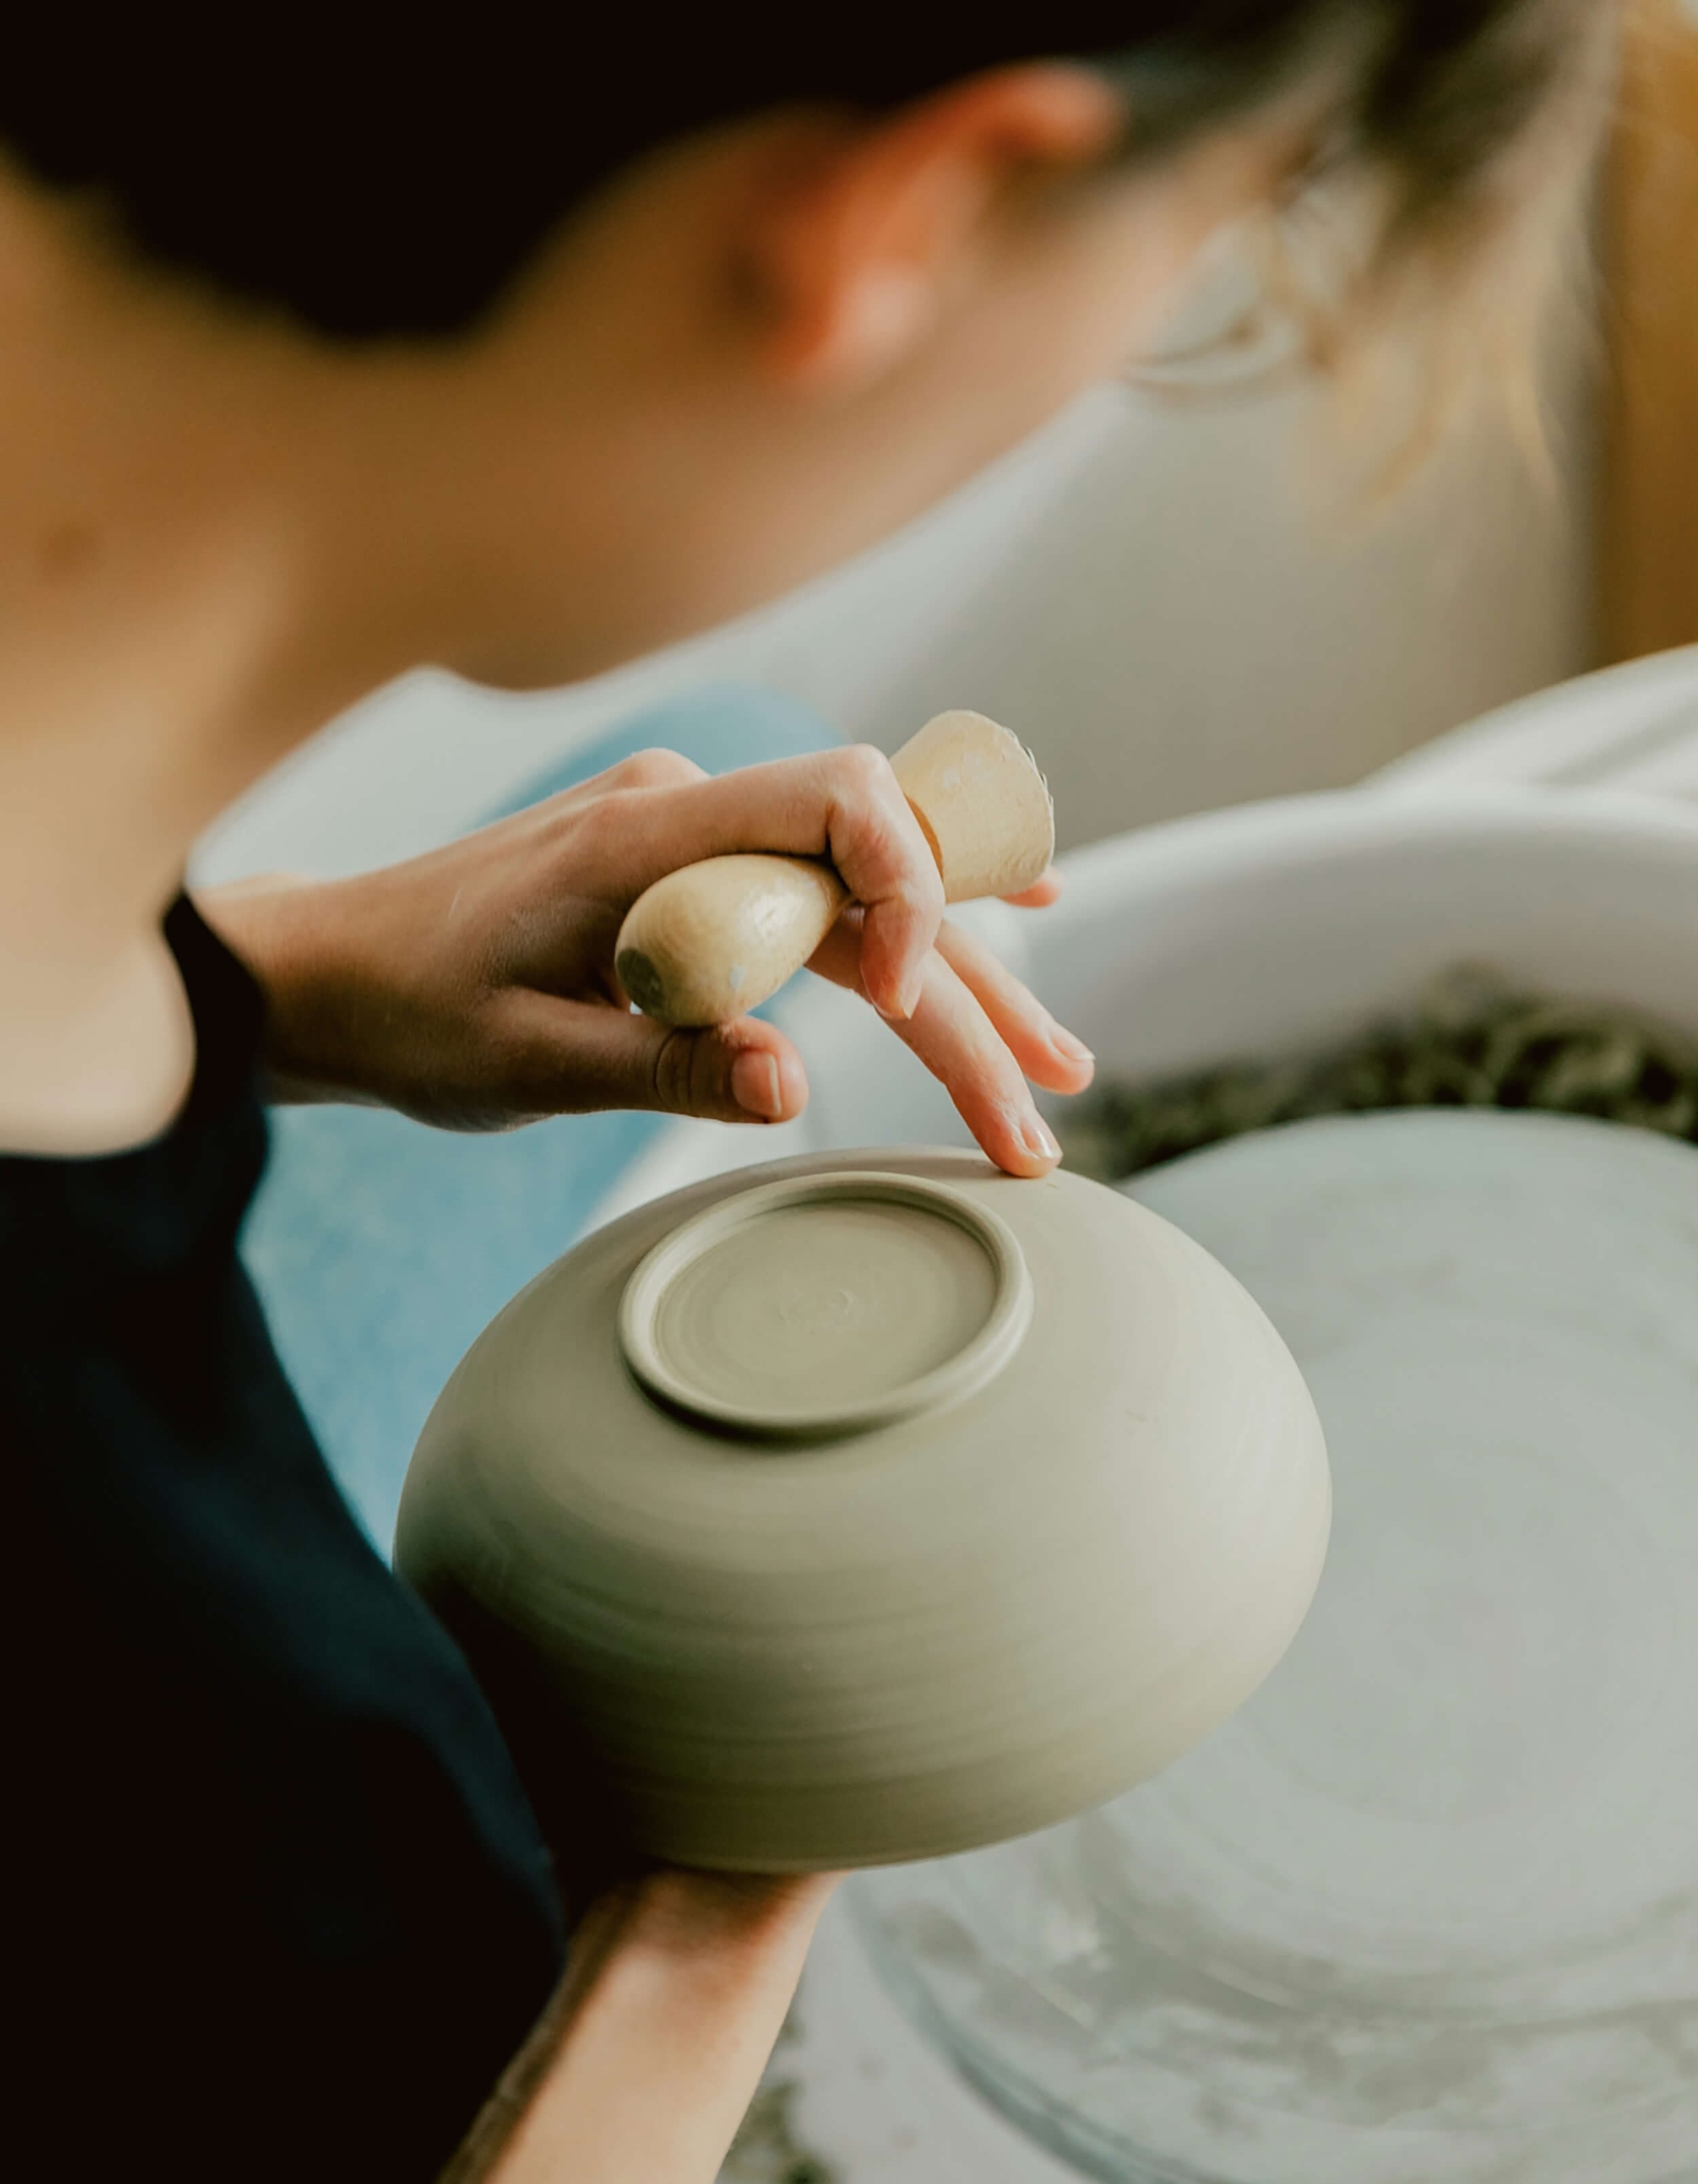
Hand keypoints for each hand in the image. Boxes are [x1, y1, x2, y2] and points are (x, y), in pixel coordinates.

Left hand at [202, 744, 1092, 1177]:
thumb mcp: (523, 1064)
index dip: (906, 882)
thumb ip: (661, 1068)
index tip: (911, 995)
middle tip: (1039, 1112)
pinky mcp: (701, 874)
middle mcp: (688, 814)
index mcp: (643, 837)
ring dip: (965, 987)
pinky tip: (1021, 921)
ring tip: (1057, 1076)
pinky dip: (917, 930)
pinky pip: (829, 894)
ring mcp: (699, 839)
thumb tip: (792, 1086)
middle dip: (970, 997)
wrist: (331, 978)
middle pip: (875, 877)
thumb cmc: (412, 1016)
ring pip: (867, 899)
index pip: (831, 800)